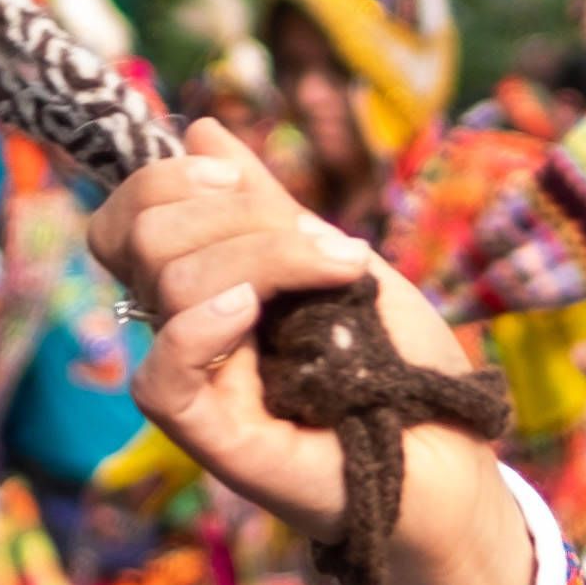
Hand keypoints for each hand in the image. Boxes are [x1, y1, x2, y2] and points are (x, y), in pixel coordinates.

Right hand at [87, 119, 531, 584]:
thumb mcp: (336, 261)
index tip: (243, 182)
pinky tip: (253, 316)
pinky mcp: (210, 437)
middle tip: (321, 246)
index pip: (132, 214)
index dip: (168, 179)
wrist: (453, 455)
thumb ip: (266, 207)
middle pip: (143, 234)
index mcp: (205, 285)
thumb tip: (199, 129)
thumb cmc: (402, 364)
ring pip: (164, 284)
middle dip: (233, 214)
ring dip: (259, 257)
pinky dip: (202, 327)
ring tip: (338, 276)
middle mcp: (186, 332)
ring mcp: (196, 384)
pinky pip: (158, 376)